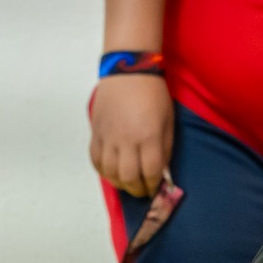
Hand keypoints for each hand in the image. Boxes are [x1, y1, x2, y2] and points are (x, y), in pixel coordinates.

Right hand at [90, 74, 173, 196]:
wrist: (127, 72)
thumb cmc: (154, 96)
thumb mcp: (168, 122)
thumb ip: (164, 149)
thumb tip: (160, 172)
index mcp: (148, 136)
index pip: (149, 171)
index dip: (153, 185)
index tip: (155, 189)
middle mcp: (126, 139)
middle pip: (128, 176)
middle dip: (137, 189)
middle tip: (142, 191)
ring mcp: (108, 136)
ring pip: (109, 171)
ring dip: (119, 183)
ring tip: (127, 184)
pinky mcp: (95, 131)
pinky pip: (95, 159)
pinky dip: (103, 171)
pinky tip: (111, 173)